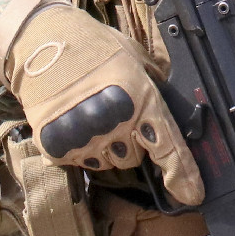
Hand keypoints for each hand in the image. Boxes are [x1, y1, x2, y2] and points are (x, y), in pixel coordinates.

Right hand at [7, 4, 202, 205]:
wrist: (42, 40)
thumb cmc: (94, 47)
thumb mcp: (136, 60)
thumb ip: (155, 90)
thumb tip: (174, 115)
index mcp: (141, 99)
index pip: (168, 148)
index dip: (183, 176)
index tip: (192, 195)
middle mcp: (114, 122)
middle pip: (134, 158)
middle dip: (131, 142)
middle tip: (116, 112)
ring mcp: (84, 137)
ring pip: (107, 163)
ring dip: (105, 146)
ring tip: (92, 113)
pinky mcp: (56, 147)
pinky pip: (79, 161)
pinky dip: (79, 148)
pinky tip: (73, 120)